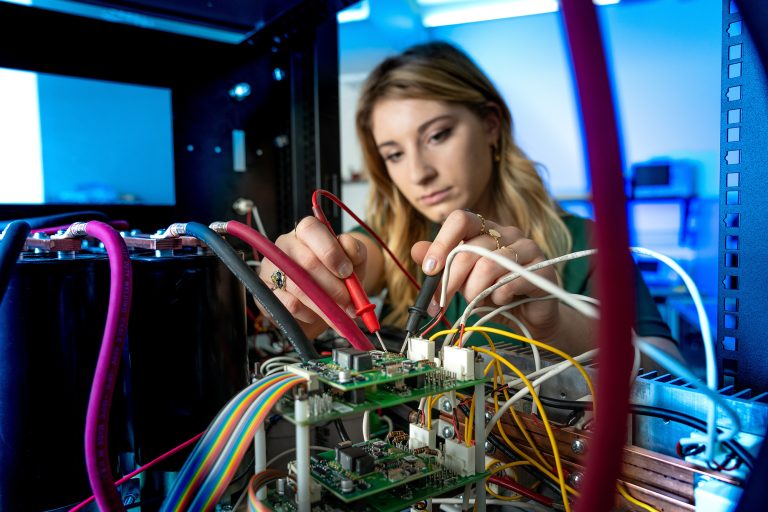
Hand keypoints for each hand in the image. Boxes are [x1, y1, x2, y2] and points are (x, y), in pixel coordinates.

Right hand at [258, 216, 366, 338]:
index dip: (331, 251)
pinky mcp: (266, 292)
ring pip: (299, 286)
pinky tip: (318, 314)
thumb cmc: (338, 277)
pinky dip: (309, 313)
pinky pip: (290, 304)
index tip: (347, 272)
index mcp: (306, 231)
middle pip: (307, 261)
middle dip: (333, 285)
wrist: (325, 302)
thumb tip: (349, 247)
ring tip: (340, 313)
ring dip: (324, 303)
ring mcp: (270, 268)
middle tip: (349, 301)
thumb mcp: (354, 262)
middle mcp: (285, 245)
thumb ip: (355, 251)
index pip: (311, 229)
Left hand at [411, 209, 560, 339]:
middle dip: (451, 280)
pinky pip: (511, 282)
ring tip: (476, 302)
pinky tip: (499, 301)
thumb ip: (442, 264)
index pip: (460, 219)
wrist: (529, 317)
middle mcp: (508, 233)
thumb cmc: (494, 293)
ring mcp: (528, 249)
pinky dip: (497, 297)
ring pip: (488, 266)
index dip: (441, 243)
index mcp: (486, 230)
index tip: (429, 269)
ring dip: (474, 291)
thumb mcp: (461, 279)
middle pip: (470, 249)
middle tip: (441, 303)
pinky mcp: (542, 269)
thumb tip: (416, 249)